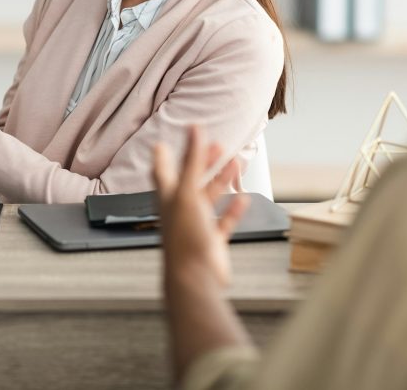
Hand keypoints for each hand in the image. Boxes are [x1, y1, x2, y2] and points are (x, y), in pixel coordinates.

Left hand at [153, 126, 249, 286]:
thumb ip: (192, 160)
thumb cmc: (185, 236)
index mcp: (168, 197)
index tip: (164, 142)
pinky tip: (243, 198)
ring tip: (235, 163)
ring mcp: (196, 226)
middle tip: (215, 144)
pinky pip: (224, 222)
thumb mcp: (187, 192)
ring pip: (209, 198)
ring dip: (221, 181)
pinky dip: (233, 209)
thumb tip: (195, 129)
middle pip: (190, 180)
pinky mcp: (211, 242)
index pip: (162, 170)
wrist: (194, 278)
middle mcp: (180, 209)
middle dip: (202, 162)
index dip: (164, 156)